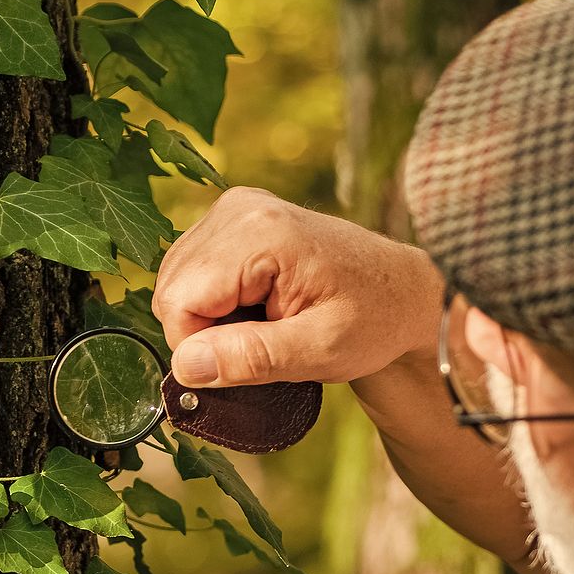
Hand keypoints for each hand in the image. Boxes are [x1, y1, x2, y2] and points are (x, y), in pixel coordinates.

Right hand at [152, 186, 444, 386]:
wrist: (402, 290)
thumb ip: (252, 357)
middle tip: (265, 342)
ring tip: (266, 323)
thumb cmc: (372, 321)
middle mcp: (239, 208)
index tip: (251, 360)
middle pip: (171, 289)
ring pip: (176, 281)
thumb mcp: (320, 351)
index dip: (200, 347)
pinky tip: (258, 306)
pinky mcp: (236, 217)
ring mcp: (236, 207)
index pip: (178, 301)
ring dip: (210, 318)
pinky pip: (192, 270)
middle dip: (205, 332)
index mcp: (260, 233)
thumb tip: (187, 366)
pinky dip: (215, 300)